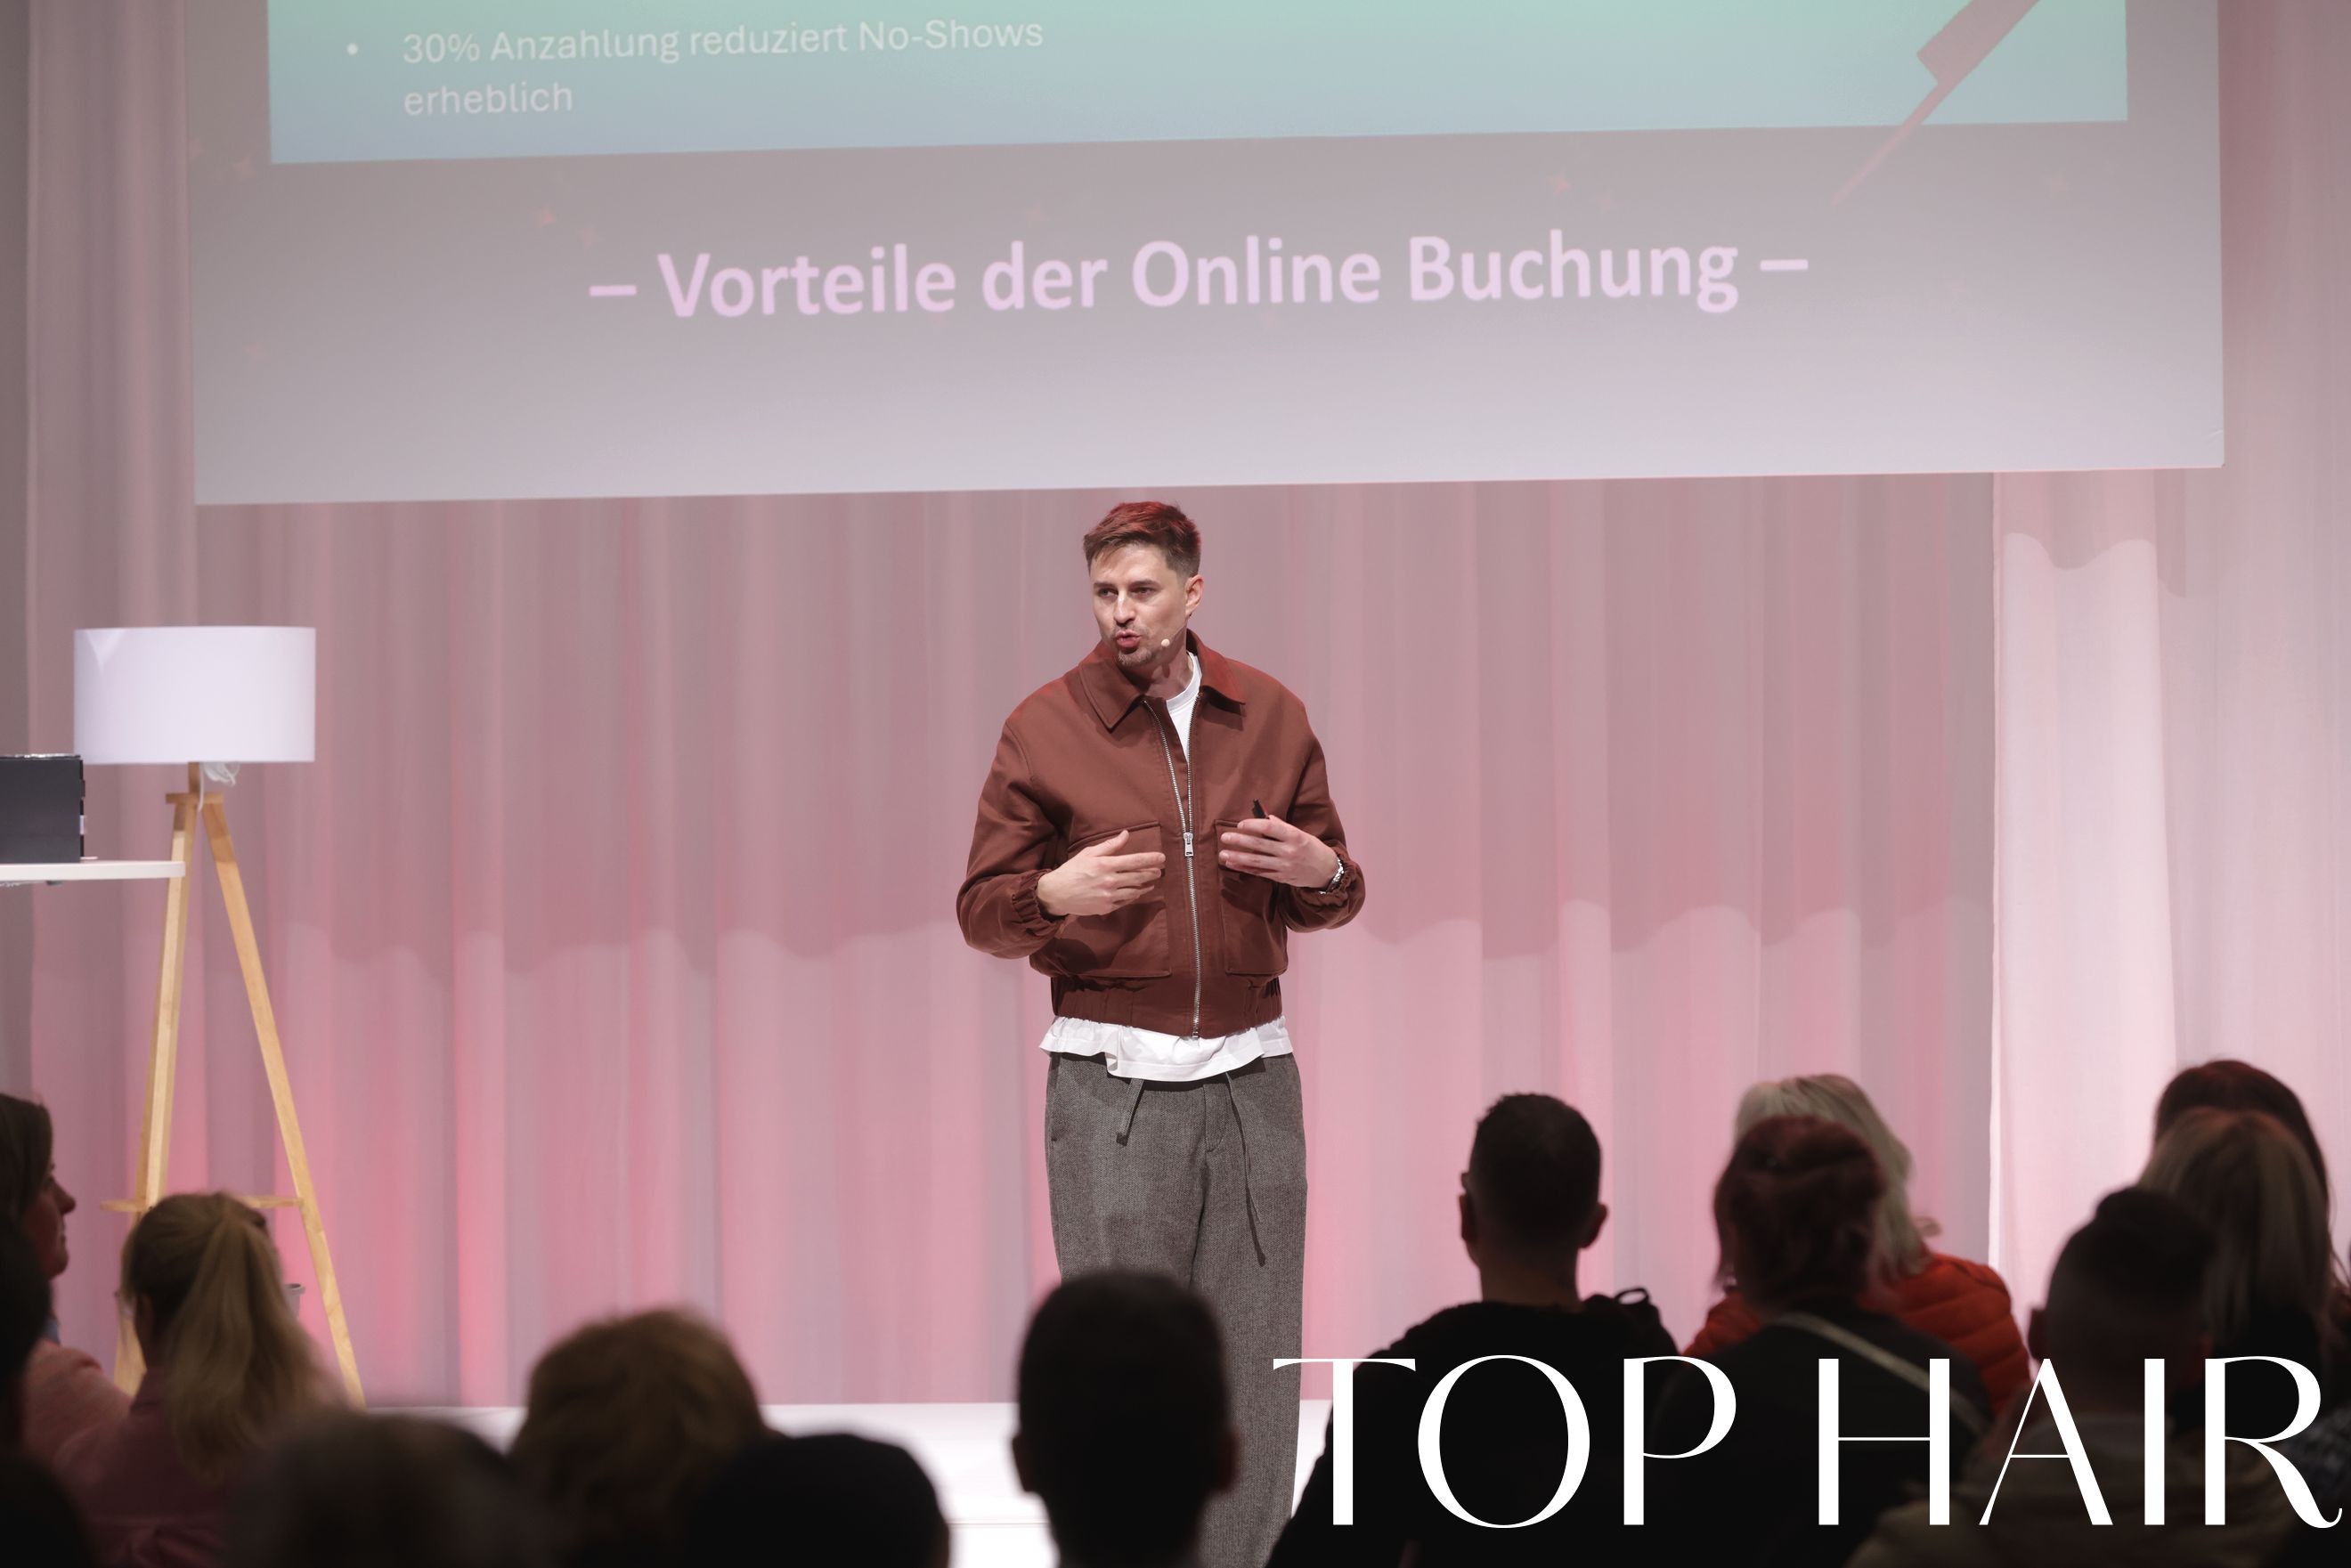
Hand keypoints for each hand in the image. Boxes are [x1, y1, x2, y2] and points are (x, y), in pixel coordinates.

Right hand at [1037, 830, 1165, 917]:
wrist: (1057, 893)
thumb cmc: (1072, 870)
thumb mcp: (1088, 854)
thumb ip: (1109, 846)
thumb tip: (1126, 835)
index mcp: (1105, 865)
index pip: (1134, 861)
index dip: (1150, 859)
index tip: (1162, 858)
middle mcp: (1110, 881)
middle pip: (1138, 876)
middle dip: (1151, 872)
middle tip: (1159, 870)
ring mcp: (1109, 896)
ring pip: (1134, 891)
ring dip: (1145, 886)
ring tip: (1151, 882)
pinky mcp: (1106, 908)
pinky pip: (1124, 901)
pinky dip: (1132, 896)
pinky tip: (1136, 892)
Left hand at [1219, 815, 1340, 887]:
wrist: (1326, 871)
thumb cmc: (1312, 848)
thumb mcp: (1301, 834)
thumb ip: (1283, 827)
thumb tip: (1265, 817)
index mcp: (1294, 836)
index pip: (1270, 827)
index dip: (1253, 825)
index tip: (1241, 824)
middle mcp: (1288, 851)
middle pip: (1259, 844)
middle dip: (1240, 841)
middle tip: (1225, 837)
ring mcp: (1284, 866)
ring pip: (1256, 861)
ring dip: (1238, 857)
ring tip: (1223, 854)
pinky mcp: (1281, 877)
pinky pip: (1260, 872)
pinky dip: (1245, 869)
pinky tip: (1234, 864)